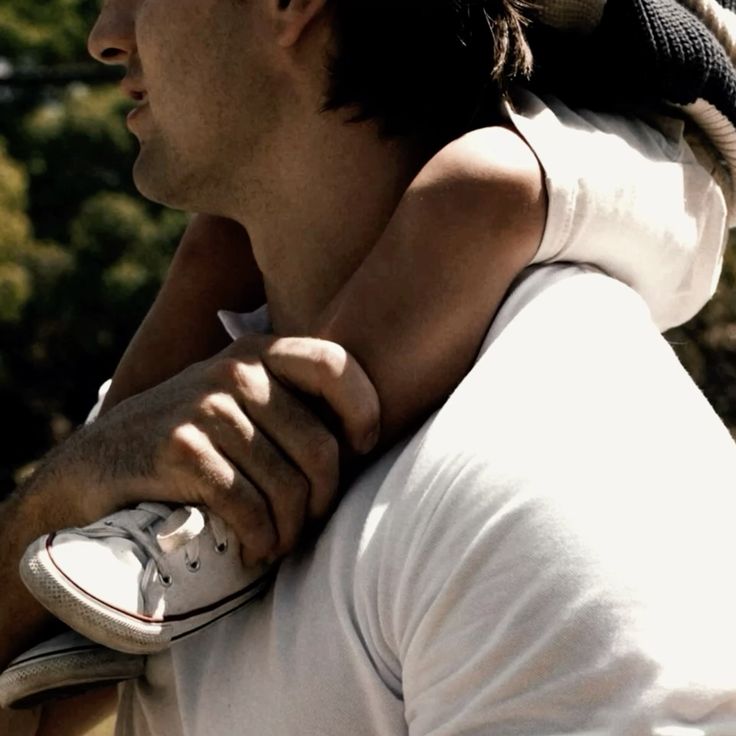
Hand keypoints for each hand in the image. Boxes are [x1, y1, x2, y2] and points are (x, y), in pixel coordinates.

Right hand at [55, 335, 379, 564]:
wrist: (97, 467)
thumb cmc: (188, 442)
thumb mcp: (237, 404)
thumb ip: (290, 405)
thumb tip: (366, 442)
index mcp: (256, 353)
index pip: (335, 366)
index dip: (363, 412)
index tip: (359, 451)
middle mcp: (235, 371)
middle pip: (321, 448)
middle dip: (321, 500)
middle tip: (304, 524)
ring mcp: (205, 407)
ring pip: (288, 486)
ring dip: (289, 531)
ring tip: (277, 543)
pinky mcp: (180, 449)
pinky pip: (249, 507)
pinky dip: (259, 541)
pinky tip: (253, 551)